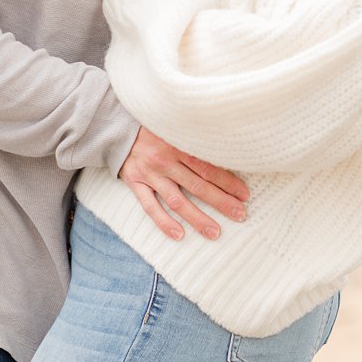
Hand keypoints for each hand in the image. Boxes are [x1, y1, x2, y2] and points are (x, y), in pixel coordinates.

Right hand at [118, 127, 249, 240]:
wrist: (117, 126)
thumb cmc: (154, 128)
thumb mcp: (175, 127)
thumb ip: (195, 140)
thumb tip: (226, 150)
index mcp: (179, 145)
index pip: (209, 168)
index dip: (228, 182)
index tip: (244, 195)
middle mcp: (166, 161)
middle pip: (198, 186)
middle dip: (221, 202)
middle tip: (240, 215)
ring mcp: (150, 174)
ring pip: (177, 200)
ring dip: (197, 218)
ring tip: (215, 232)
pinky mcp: (135, 183)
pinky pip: (150, 207)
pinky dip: (164, 222)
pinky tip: (179, 235)